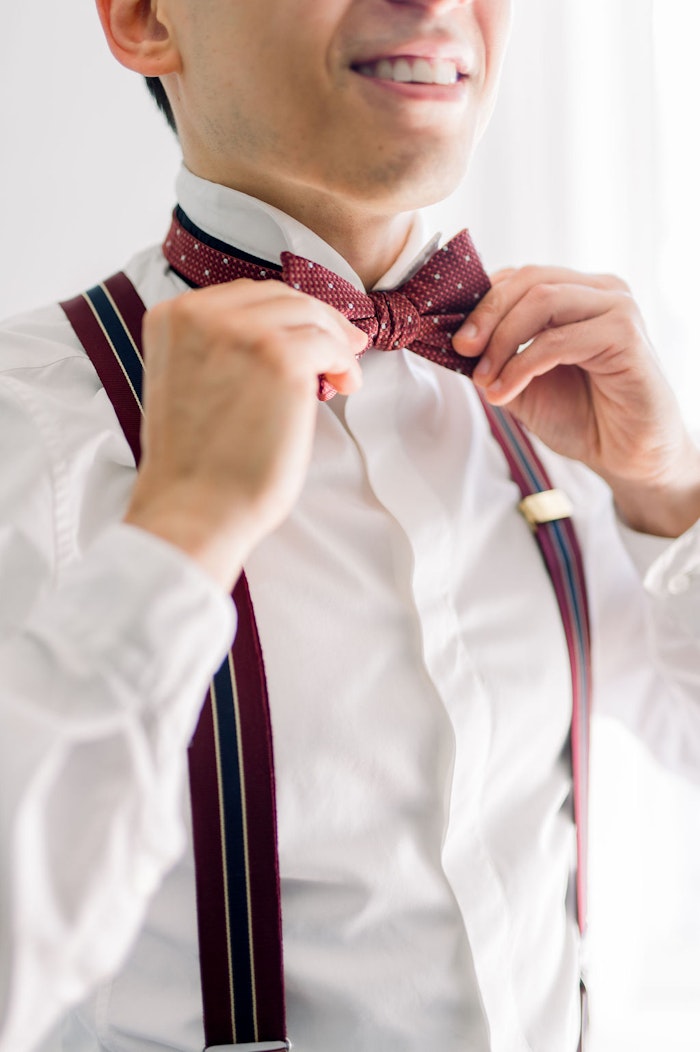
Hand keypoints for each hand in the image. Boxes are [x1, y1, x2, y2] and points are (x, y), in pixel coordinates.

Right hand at [124, 279, 364, 589]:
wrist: (194, 507)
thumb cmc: (195, 464)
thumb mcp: (188, 380)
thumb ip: (218, 348)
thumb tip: (281, 335)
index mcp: (173, 316)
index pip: (245, 295)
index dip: (287, 311)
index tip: (312, 328)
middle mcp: (203, 313)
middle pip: (281, 297)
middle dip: (318, 319)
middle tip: (347, 344)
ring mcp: (243, 333)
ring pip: (310, 315)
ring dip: (335, 343)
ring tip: (343, 377)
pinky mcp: (281, 359)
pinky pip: (329, 344)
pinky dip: (344, 363)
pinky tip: (346, 386)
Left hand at [453, 265, 699, 536]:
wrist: (627, 457)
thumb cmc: (583, 418)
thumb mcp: (523, 384)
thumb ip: (494, 358)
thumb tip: (453, 343)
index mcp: (576, 293)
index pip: (519, 278)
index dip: (480, 302)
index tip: (453, 339)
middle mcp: (599, 291)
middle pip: (528, 281)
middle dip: (485, 316)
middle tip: (462, 351)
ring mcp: (616, 308)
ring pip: (541, 301)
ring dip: (502, 341)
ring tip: (485, 379)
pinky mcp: (625, 334)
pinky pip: (558, 339)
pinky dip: (522, 365)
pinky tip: (505, 390)